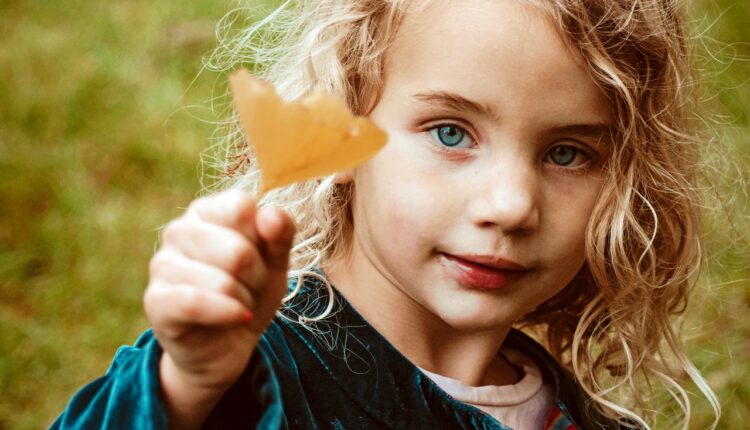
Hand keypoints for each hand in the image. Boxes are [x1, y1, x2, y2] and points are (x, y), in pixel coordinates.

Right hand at [143, 191, 294, 427]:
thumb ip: (280, 234)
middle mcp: (179, 230)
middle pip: (237, 250)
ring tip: (237, 304)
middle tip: (250, 288)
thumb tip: (271, 214)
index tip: (260, 256)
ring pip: (222, 281)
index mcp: (207, 211)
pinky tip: (238, 318)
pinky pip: (196, 303)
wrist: (227, 345)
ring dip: (244, 300)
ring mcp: (162, 264)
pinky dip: (227, 314)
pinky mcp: (156, 300)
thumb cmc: (250, 292)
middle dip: (257, 276)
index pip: (241, 207)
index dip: (263, 238)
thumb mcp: (276, 262)